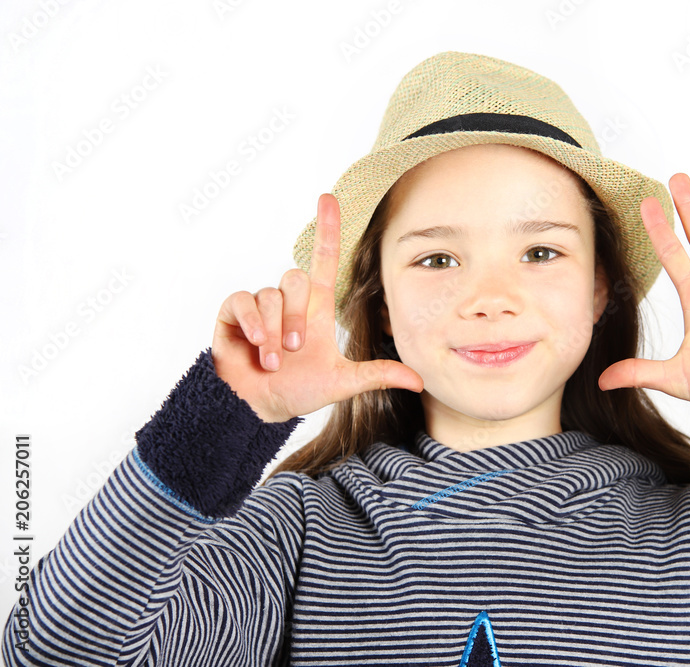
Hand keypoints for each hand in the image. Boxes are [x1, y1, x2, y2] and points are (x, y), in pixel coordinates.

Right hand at [211, 193, 422, 421]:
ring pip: (270, 295)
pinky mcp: (233, 314)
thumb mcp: (342, 383)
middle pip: (295, 279)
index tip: (328, 198)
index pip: (323, 258)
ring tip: (274, 360)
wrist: (260, 409)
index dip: (325, 229)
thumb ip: (377, 375)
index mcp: (316, 307)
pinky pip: (242, 301)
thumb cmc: (299, 391)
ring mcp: (260, 306)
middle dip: (297, 318)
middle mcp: (289, 301)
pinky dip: (253, 324)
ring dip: (275, 332)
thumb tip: (418, 380)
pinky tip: (256, 344)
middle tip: (295, 350)